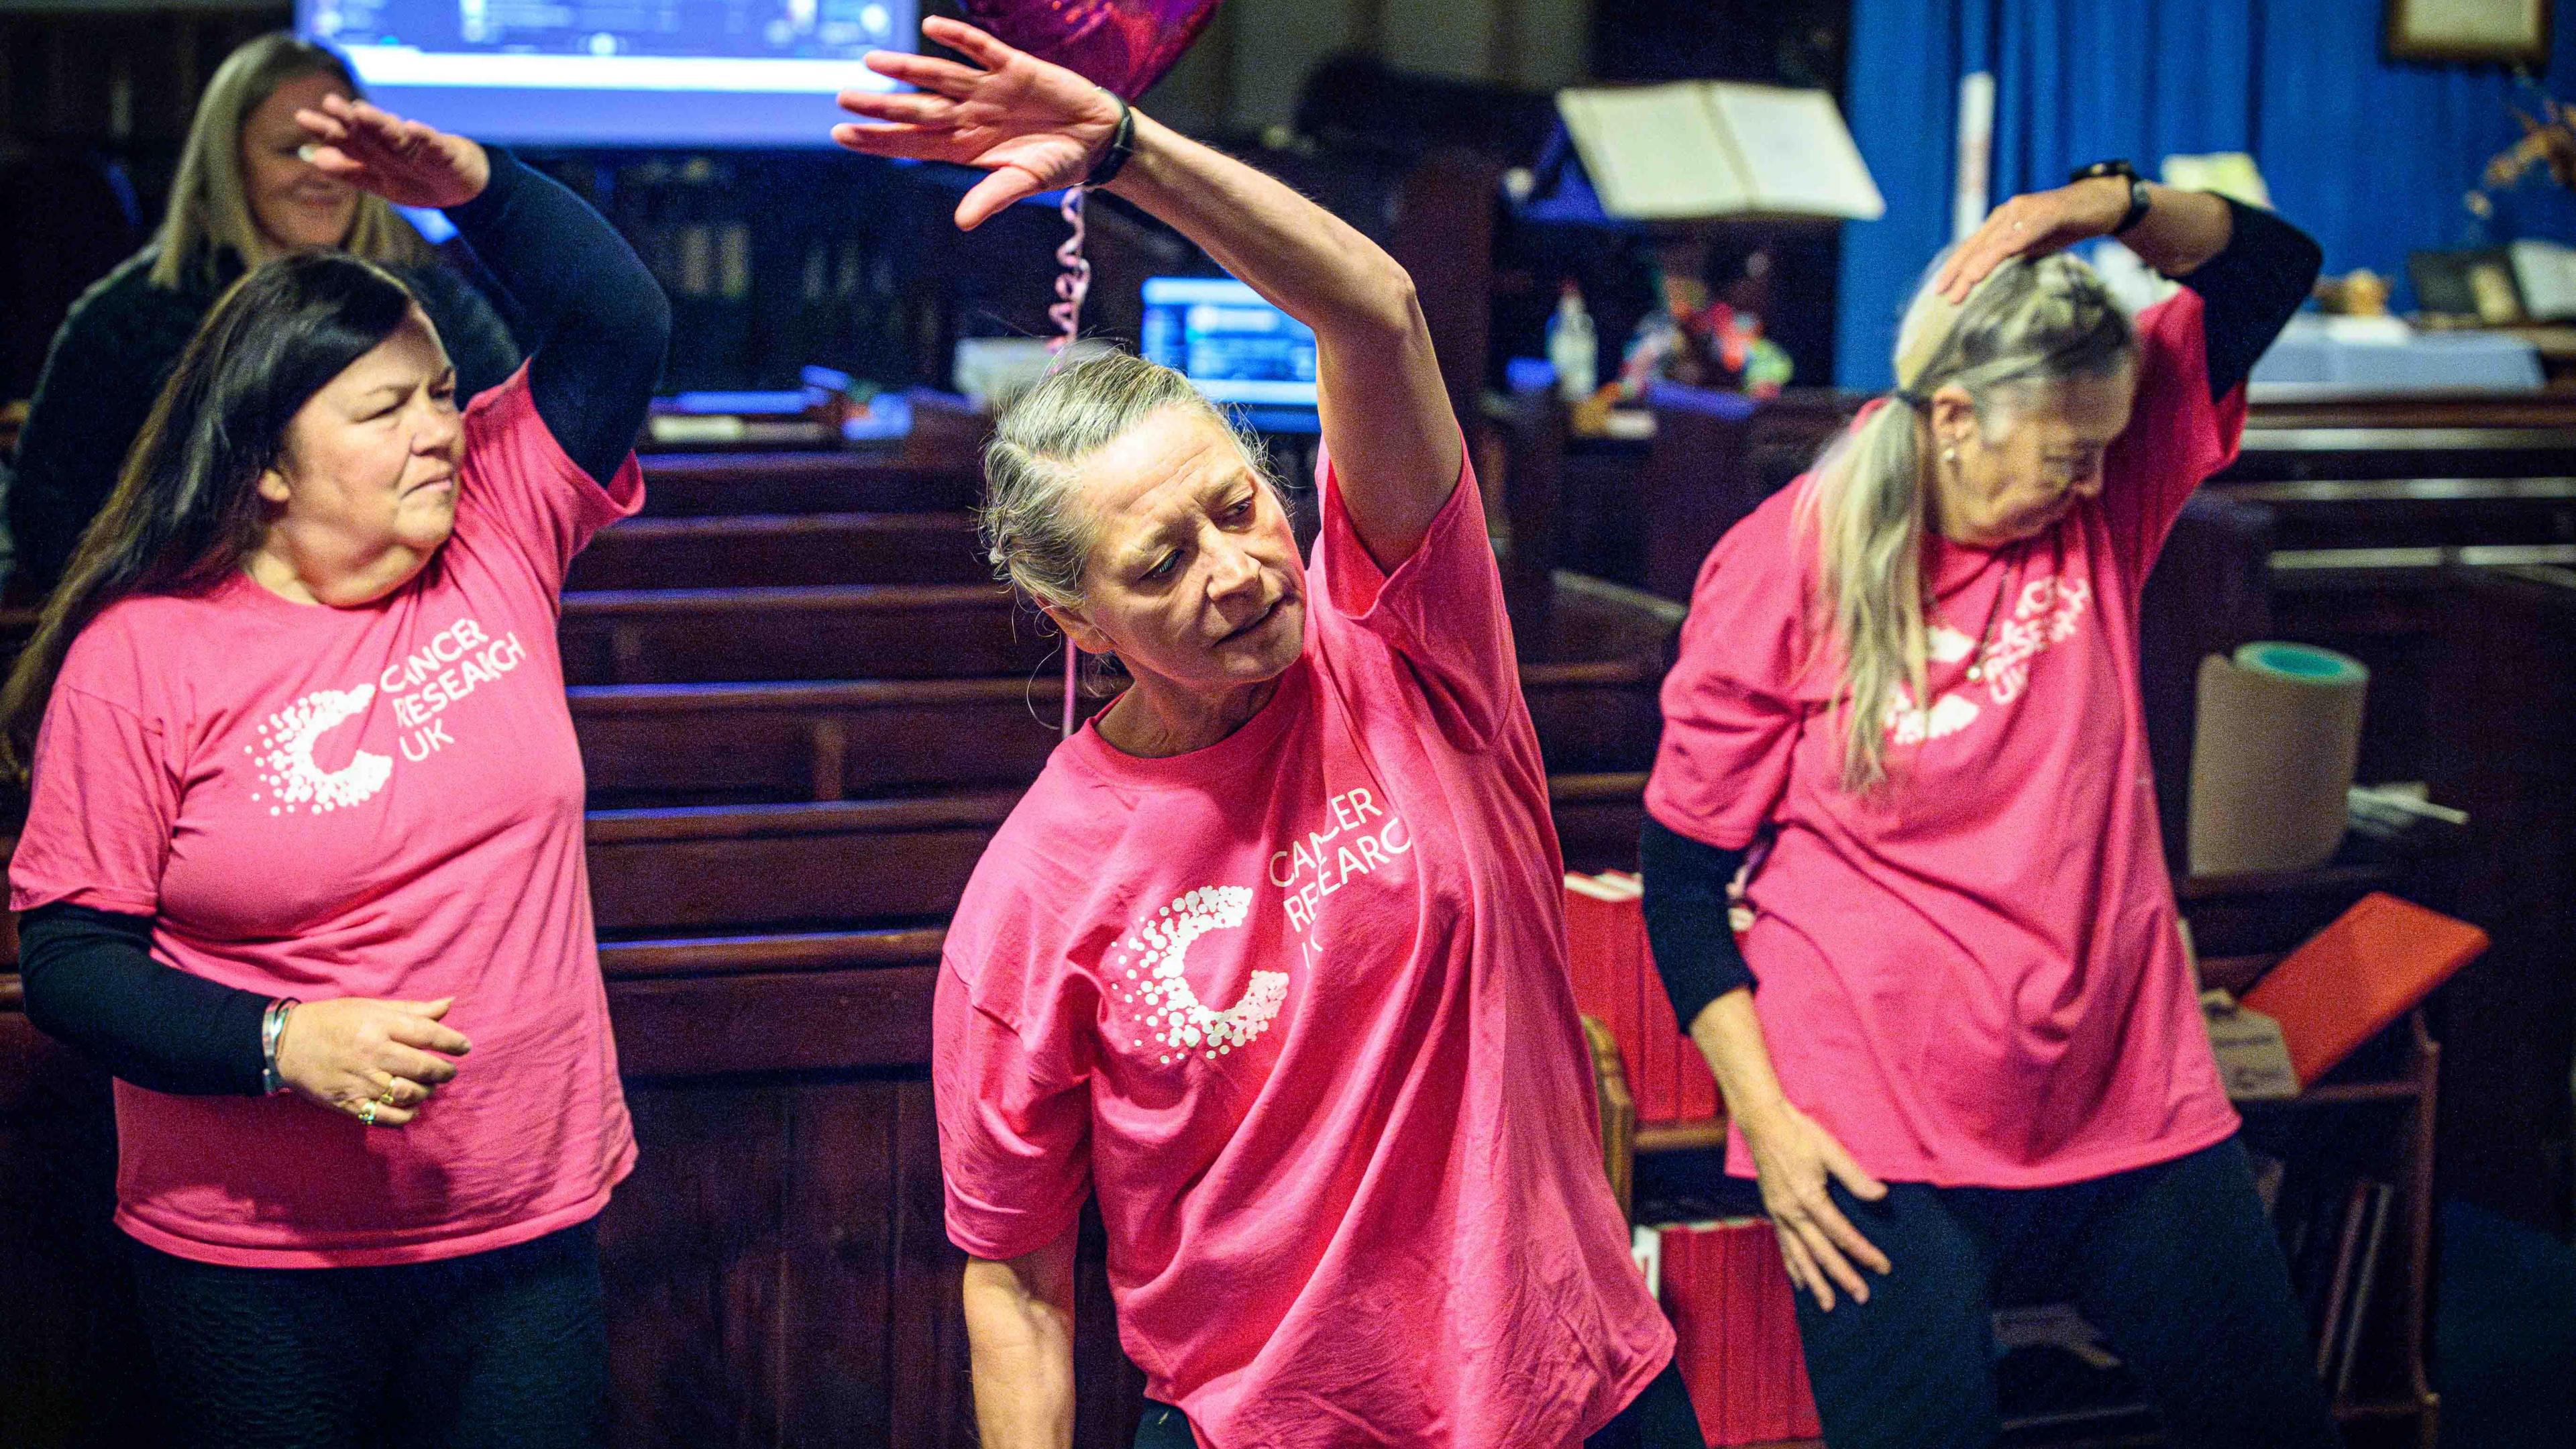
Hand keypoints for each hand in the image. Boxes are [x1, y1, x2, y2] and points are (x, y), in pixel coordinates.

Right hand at [273, 996, 471, 1127]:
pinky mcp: (348, 1103)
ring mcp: (360, 1081)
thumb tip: (450, 1004)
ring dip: (426, 1092)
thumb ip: (413, 1010)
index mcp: (378, 1026)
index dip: (453, 1042)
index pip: (428, 1035)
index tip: (465, 1047)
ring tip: (427, 1086)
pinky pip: (387, 1116)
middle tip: (448, 1071)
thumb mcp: (372, 1007)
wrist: (286, 1043)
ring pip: (409, 1094)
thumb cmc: (334, 1020)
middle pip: (423, 1068)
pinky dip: (406, 1114)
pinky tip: (410, 1106)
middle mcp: (372, 1054)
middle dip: (444, 1071)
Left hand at [293, 94, 490, 209]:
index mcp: (378, 155)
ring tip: (362, 113)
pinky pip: (435, 145)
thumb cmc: (419, 181)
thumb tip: (317, 158)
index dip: (327, 130)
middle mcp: (396, 148)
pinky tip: (413, 128)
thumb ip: (352, 172)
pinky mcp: (447, 154)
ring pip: (397, 137)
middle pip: (369, 134)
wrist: (465, 187)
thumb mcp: (383, 183)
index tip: (302, 118)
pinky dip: (425, 137)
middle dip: (350, 120)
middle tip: (330, 102)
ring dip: (381, 124)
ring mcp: (421, 150)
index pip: (348, 140)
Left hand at [831, 16, 1125, 229]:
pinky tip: (933, 28)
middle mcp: (969, 114)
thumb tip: (962, 222)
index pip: (913, 142)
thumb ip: (993, 197)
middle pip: (917, 108)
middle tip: (843, 98)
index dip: (879, 139)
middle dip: (881, 105)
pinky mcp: (1013, 66)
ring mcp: (988, 89)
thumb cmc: (1059, 162)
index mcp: (966, 146)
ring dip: (908, 68)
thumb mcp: (1027, 181)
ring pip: (939, 76)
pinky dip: (959, 38)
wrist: (1097, 137)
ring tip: (873, 61)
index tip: (844, 134)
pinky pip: (981, 49)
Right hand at [1737, 1097, 1891, 1309]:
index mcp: (1808, 1196)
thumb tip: (1881, 1195)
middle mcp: (1791, 1211)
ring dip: (1814, 1281)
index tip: (1882, 1267)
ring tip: (1828, 1304)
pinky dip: (1793, 1266)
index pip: (1841, 1233)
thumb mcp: (1831, 1150)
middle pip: (1820, 1252)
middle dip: (1841, 1276)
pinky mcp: (1773, 1211)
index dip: (1863, 1252)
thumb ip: (1855, 1177)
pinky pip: (1783, 1246)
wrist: (1763, 1122)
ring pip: (1798, 1255)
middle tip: (1861, 1297)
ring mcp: (1779, 1214)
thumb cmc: (1799, 1132)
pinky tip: (1801, 1281)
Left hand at [1933, 178, 2133, 303]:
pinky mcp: (2046, 214)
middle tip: (1942, 295)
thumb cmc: (2068, 224)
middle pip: (1977, 245)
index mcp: (2003, 220)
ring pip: (1994, 243)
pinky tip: (1988, 268)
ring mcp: (2026, 211)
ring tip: (1962, 288)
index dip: (1954, 267)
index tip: (1939, 289)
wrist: (2102, 203)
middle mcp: (2009, 212)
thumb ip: (2013, 252)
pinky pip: (2021, 237)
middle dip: (1958, 271)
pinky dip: (2002, 253)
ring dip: (1976, 268)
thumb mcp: (2034, 242)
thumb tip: (1994, 268)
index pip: (1972, 246)